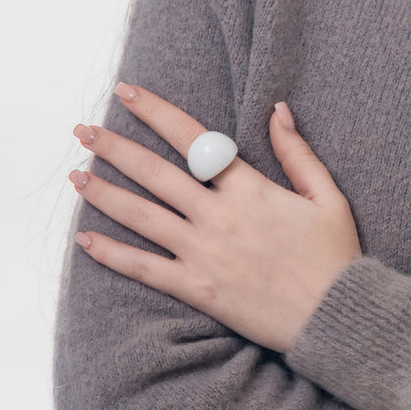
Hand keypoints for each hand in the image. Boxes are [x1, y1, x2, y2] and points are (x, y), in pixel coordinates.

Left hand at [68, 83, 362, 352]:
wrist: (334, 317)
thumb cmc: (335, 257)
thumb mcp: (327, 196)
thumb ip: (297, 152)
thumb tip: (277, 109)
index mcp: (250, 188)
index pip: (193, 139)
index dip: (156, 112)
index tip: (127, 92)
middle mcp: (219, 216)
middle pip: (155, 173)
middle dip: (114, 148)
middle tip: (83, 130)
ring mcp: (203, 253)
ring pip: (142, 216)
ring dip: (104, 193)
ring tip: (75, 175)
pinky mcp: (197, 288)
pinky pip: (145, 268)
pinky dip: (113, 254)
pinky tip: (85, 240)